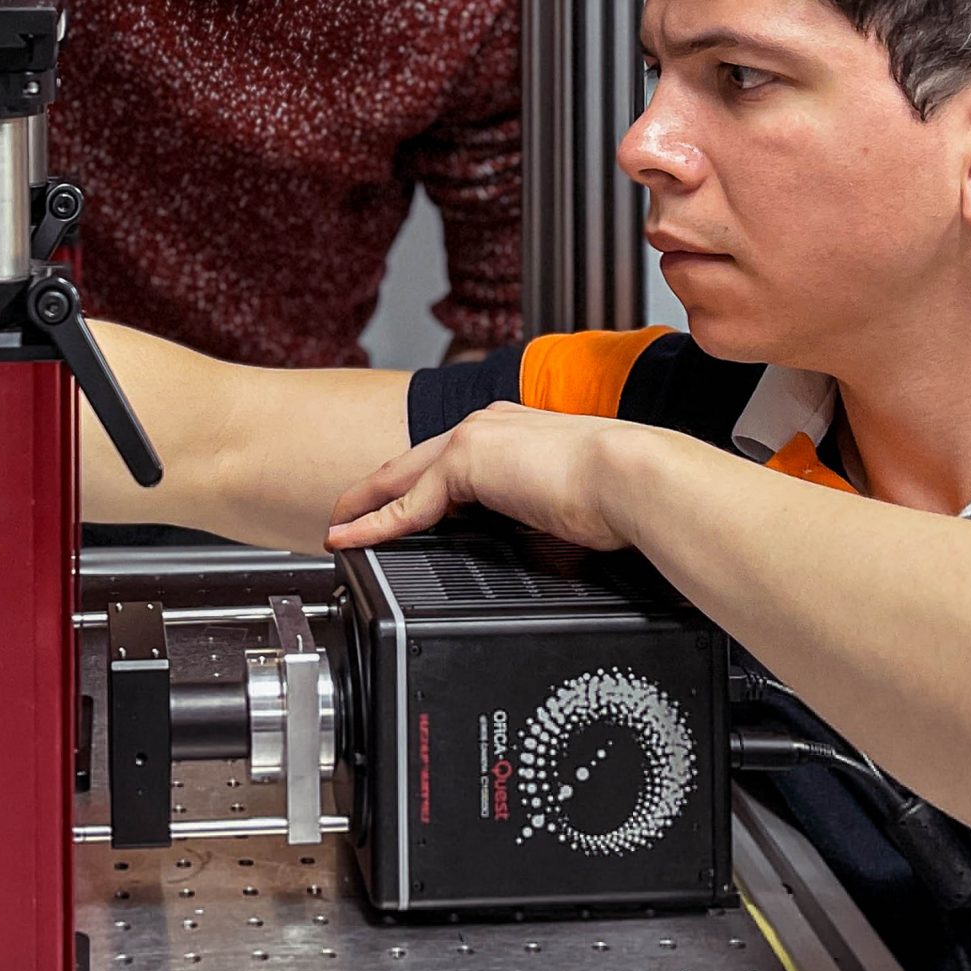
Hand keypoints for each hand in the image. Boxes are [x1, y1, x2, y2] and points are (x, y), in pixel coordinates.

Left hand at [323, 402, 676, 553]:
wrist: (632, 479)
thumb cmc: (619, 493)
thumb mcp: (564, 504)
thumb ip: (534, 515)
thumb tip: (533, 546)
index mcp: (512, 430)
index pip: (448, 461)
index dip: (414, 487)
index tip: (395, 510)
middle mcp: (488, 424)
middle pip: (411, 463)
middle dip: (373, 490)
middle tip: (344, 514)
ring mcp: (474, 439)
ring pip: (401, 478)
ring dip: (365, 506)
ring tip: (338, 531)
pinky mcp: (466, 461)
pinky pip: (407, 503)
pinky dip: (374, 523)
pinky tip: (351, 538)